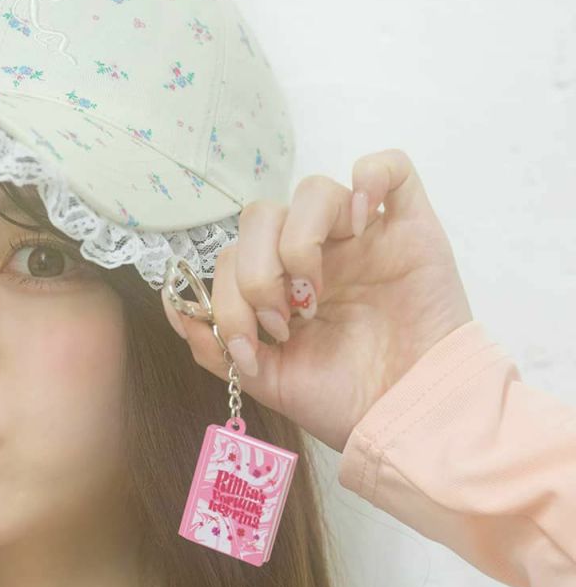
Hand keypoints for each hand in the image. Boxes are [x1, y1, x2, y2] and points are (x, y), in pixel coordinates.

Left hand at [160, 149, 473, 453]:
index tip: (252, 347)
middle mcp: (317, 254)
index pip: (232, 256)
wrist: (407, 418)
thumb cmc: (345, 402)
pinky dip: (369, 177)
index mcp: (280, 285)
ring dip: (299, 240)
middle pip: (262, 216)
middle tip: (281, 319)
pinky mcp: (410, 228)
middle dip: (256, 271)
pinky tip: (360, 225)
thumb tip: (176, 310)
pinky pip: (390, 168)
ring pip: (313, 190)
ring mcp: (362, 238)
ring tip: (315, 293)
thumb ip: (217, 345)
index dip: (227, 297)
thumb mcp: (266, 380)